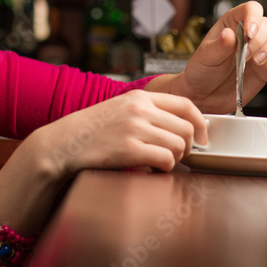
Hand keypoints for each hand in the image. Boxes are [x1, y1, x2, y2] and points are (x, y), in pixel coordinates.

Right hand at [31, 90, 208, 178]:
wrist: (63, 143)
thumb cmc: (92, 130)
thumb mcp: (120, 109)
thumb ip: (146, 112)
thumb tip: (181, 126)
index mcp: (139, 97)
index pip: (186, 104)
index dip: (201, 123)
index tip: (202, 137)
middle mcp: (139, 109)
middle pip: (187, 128)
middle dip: (188, 147)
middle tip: (177, 156)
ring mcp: (134, 128)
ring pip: (179, 145)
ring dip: (175, 159)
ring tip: (160, 162)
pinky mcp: (129, 149)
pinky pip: (165, 160)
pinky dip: (164, 168)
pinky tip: (152, 168)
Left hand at [173, 1, 266, 112]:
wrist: (206, 96)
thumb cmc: (202, 71)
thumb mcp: (205, 57)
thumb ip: (218, 47)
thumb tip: (229, 34)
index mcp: (231, 23)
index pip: (251, 8)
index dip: (254, 17)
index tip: (249, 33)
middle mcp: (249, 33)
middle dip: (259, 41)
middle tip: (244, 57)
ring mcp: (261, 48)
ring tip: (256, 63)